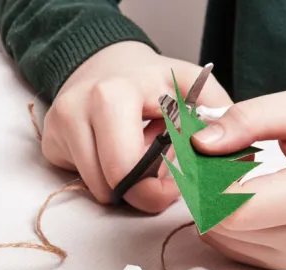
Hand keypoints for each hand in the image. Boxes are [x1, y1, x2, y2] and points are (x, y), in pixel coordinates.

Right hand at [41, 41, 231, 212]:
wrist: (104, 63)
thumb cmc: (153, 81)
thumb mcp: (193, 87)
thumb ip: (218, 117)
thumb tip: (235, 155)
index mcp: (117, 93)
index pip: (132, 166)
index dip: (163, 186)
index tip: (181, 183)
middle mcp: (82, 107)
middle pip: (113, 184)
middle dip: (143, 191)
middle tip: (162, 179)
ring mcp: (61, 124)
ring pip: (98, 189)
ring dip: (124, 185)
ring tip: (138, 156)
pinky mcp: (50, 141)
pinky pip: (83, 182)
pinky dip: (104, 178)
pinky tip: (114, 154)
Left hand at [192, 90, 285, 269]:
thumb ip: (250, 119)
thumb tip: (202, 142)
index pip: (234, 208)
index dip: (204, 183)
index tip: (199, 154)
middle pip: (221, 225)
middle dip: (203, 190)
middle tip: (212, 158)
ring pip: (221, 238)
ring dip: (211, 206)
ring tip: (232, 174)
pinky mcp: (284, 265)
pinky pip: (231, 247)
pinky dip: (223, 221)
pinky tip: (240, 195)